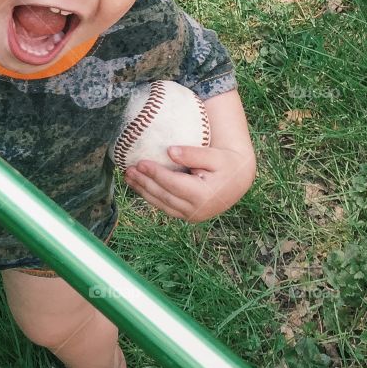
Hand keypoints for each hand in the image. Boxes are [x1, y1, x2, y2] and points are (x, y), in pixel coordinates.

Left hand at [123, 144, 254, 223]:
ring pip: (161, 204)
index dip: (155, 174)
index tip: (140, 162)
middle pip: (164, 195)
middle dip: (144, 182)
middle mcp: (196, 209)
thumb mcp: (214, 156)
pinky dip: (151, 197)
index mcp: (203, 195)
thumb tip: (170, 151)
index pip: (173, 184)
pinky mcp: (187, 216)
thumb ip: (193, 154)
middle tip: (128, 170)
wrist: (238, 181)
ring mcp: (191, 215)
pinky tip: (139, 186)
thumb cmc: (226, 164)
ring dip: (143, 191)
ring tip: (128, 177)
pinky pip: (165, 207)